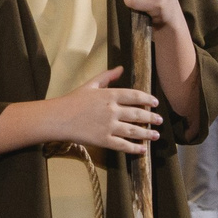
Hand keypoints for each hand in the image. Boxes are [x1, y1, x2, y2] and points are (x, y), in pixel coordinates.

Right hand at [47, 66, 164, 151]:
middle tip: (159, 120)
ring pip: (134, 130)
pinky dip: (134, 148)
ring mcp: (108, 126)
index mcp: (109, 95)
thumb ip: (107, 76)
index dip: (147, 99)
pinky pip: (123, 145)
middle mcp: (112, 110)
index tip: (155, 103)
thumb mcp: (90, 84)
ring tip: (156, 135)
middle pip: (137, 114)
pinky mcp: (103, 140)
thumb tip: (120, 68)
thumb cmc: (72, 100)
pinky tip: (142, 149)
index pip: (135, 96)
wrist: (58, 118)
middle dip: (151, 117)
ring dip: (147, 133)